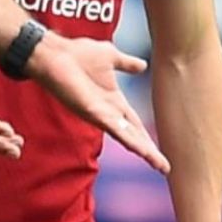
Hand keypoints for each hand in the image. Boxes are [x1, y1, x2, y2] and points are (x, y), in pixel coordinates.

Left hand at [28, 33, 169, 173]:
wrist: (56, 54)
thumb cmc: (77, 54)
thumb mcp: (110, 56)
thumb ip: (126, 64)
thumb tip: (143, 65)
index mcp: (113, 101)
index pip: (134, 124)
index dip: (147, 138)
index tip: (159, 153)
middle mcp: (108, 112)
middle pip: (133, 135)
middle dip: (149, 151)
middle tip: (165, 168)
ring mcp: (100, 114)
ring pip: (127, 137)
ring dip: (144, 150)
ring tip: (159, 165)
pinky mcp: (93, 112)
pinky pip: (115, 128)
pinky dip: (129, 139)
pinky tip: (141, 150)